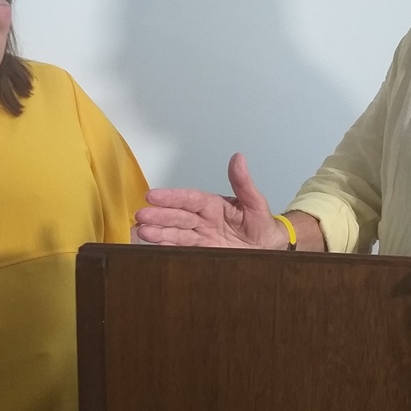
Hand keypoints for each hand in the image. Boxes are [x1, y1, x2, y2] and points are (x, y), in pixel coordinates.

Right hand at [135, 153, 285, 248]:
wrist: (270, 249)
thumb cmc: (262, 224)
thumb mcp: (255, 203)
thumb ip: (243, 184)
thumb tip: (238, 158)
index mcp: (213, 205)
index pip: (189, 199)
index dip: (172, 197)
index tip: (153, 196)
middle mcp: (203, 220)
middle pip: (178, 216)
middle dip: (159, 216)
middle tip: (141, 216)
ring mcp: (201, 237)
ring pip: (176, 233)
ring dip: (159, 232)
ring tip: (142, 232)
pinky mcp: (201, 253)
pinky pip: (182, 250)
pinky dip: (166, 248)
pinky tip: (152, 246)